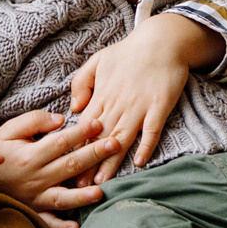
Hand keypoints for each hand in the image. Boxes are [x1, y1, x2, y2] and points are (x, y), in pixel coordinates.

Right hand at [0, 110, 123, 227]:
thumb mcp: (10, 130)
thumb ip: (34, 121)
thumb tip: (61, 119)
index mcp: (30, 155)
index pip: (61, 141)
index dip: (81, 132)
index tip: (99, 123)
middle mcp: (35, 177)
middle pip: (69, 165)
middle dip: (94, 154)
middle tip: (116, 144)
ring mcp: (34, 197)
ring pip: (62, 197)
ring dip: (82, 195)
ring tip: (101, 191)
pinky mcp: (33, 211)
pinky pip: (48, 222)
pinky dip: (61, 226)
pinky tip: (77, 226)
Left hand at [69, 13, 218, 180]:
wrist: (161, 40)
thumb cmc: (128, 52)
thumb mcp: (98, 61)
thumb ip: (82, 83)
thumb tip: (73, 109)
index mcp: (102, 95)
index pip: (84, 128)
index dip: (74, 150)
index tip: (66, 169)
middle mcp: (118, 104)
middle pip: (100, 139)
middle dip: (88, 164)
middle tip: (78, 187)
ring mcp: (139, 106)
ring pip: (121, 138)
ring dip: (111, 161)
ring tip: (102, 182)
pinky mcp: (159, 106)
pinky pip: (152, 129)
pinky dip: (146, 145)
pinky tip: (139, 162)